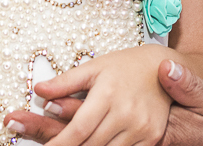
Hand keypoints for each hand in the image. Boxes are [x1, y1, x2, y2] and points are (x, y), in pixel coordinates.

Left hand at [4, 60, 202, 145]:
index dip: (60, 144)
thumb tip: (39, 90)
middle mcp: (125, 112)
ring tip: (78, 145)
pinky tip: (100, 144)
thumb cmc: (126, 65)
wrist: (164, 66)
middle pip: (91, 145)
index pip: (79, 128)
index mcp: (108, 93)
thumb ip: (66, 81)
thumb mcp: (95, 67)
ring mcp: (141, 127)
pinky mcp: (152, 137)